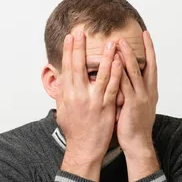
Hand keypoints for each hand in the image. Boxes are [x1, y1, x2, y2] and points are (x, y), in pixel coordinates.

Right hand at [56, 31, 122, 179]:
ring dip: (104, 57)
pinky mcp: (106, 107)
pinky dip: (116, 74)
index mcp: (68, 95)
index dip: (68, 51)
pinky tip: (119, 62)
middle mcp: (78, 95)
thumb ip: (63, 93)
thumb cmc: (74, 130)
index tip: (70, 37)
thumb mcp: (62, 110)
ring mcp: (93, 101)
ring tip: (109, 42)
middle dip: (79, 48)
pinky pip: (112, 87)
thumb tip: (61, 78)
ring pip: (99, 75)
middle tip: (81, 32)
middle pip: (78, 67)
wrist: (83, 149)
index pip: (67, 68)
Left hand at [116, 31, 158, 163]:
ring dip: (127, 56)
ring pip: (134, 72)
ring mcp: (141, 97)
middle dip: (140, 48)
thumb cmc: (134, 126)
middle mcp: (148, 91)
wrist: (138, 144)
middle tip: (135, 34)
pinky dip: (119, 73)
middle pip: (147, 64)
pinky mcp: (132, 104)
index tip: (146, 35)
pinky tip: (113, 64)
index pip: (151, 65)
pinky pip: (125, 85)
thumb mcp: (136, 105)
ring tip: (120, 43)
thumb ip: (132, 90)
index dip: (149, 50)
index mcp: (150, 91)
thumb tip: (124, 78)